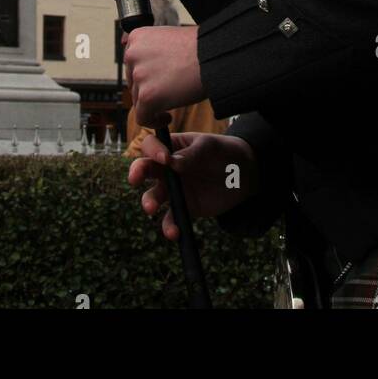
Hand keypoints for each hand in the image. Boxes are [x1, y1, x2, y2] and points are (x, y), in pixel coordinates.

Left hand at [123, 25, 202, 123]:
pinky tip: (166, 118)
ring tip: (173, 102)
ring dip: (154, 104)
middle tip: (168, 93)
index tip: (157, 82)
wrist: (215, 55)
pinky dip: (153, 121)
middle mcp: (133, 54)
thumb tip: (148, 72)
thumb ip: (153, 52)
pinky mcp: (147, 96)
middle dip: (149, 90)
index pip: (133, 64)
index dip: (146, 76)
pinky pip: (142, 117)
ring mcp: (139, 75)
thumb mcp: (169, 39)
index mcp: (138, 37)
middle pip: (134, 82)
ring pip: (138, 100)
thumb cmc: (201, 48)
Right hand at [128, 131, 258, 240]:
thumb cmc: (222, 152)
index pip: (151, 146)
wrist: (242, 174)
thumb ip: (191, 154)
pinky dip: (169, 226)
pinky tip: (174, 232)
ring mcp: (174, 189)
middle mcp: (167, 168)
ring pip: (153, 196)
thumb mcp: (209, 147)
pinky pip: (170, 218)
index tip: (165, 159)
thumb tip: (171, 163)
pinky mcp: (184, 208)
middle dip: (136, 173)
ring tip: (151, 208)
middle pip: (144, 169)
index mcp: (171, 146)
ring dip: (148, 202)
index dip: (153, 151)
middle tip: (135, 179)